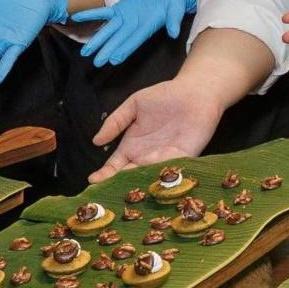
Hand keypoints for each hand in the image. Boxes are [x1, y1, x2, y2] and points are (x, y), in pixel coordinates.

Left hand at [72, 0, 197, 69]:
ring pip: (108, 30)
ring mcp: (126, 18)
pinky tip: (77, 17)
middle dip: (107, 50)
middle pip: (118, 39)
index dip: (124, 50)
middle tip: (96, 62)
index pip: (134, 41)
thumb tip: (174, 33)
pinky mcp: (121, 9)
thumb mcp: (177, 10)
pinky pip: (103, 13)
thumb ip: (174, 21)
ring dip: (97, 40)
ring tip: (85, 51)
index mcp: (147, 28)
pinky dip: (91, 14)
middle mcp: (134, 26)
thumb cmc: (175, 2)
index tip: (114, 60)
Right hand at [91, 76, 230, 180]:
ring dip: (139, 185)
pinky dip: (161, 175)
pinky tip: (151, 180)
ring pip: (149, 177)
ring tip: (127, 192)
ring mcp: (164, 159)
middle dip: (119, 186)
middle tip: (107, 195)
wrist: (195, 92)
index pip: (115, 166)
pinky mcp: (184, 158)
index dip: (104, 175)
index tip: (93, 180)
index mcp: (131, 147)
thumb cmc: (164, 96)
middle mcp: (146, 157)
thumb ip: (115, 122)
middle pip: (130, 177)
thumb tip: (96, 141)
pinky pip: (170, 170)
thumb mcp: (134, 105)